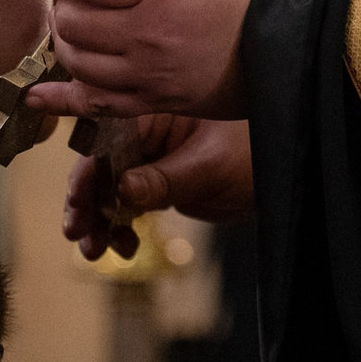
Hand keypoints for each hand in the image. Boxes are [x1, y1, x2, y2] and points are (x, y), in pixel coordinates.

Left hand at [29, 0, 285, 119]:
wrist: (302, 43)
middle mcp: (146, 33)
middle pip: (73, 20)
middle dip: (62, 0)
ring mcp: (150, 73)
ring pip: (77, 61)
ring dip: (65, 40)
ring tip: (74, 22)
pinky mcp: (159, 101)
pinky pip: (96, 105)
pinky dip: (62, 100)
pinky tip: (38, 95)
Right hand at [62, 116, 253, 260]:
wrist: (284, 173)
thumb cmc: (256, 151)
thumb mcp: (210, 166)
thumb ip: (165, 179)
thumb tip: (122, 190)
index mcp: (160, 111)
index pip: (110, 134)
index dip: (89, 166)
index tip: (77, 197)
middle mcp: (151, 131)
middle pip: (103, 164)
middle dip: (87, 199)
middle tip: (76, 229)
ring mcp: (154, 158)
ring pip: (111, 189)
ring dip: (99, 220)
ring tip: (93, 250)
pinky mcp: (160, 183)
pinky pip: (129, 205)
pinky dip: (120, 227)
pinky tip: (122, 247)